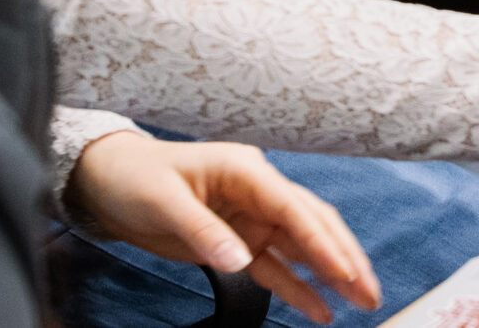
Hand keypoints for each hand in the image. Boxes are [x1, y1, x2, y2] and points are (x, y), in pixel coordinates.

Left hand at [65, 132, 379, 323]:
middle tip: (369, 290)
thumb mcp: (164, 201)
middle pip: (311, 224)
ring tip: (360, 301)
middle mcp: (256, 191)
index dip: (321, 241)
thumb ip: (204, 231)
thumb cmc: (135, 177)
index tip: (344, 271)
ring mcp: (251, 217)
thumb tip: (239, 259)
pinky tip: (319, 308)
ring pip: (302, 247)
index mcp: (245, 170)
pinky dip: (298, 287)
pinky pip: (276, 266)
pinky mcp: (240, 240)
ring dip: (331, 273)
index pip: (293, 207)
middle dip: (343, 257)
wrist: (108, 181)